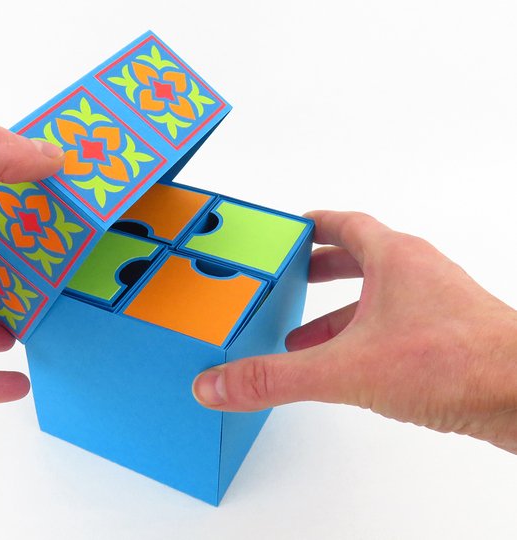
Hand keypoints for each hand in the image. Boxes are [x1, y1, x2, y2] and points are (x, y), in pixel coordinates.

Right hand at [192, 211, 516, 452]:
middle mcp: (418, 275)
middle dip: (320, 270)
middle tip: (291, 277)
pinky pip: (395, 327)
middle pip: (360, 258)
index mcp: (395, 259)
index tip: (289, 226)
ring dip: (339, 312)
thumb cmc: (460, 363)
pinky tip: (348, 367)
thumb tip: (219, 382)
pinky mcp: (448, 339)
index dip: (313, 224)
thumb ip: (277, 377)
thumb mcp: (347, 369)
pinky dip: (364, 338)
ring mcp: (437, 306)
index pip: (345, 223)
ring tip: (303, 336)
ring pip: (378, 297)